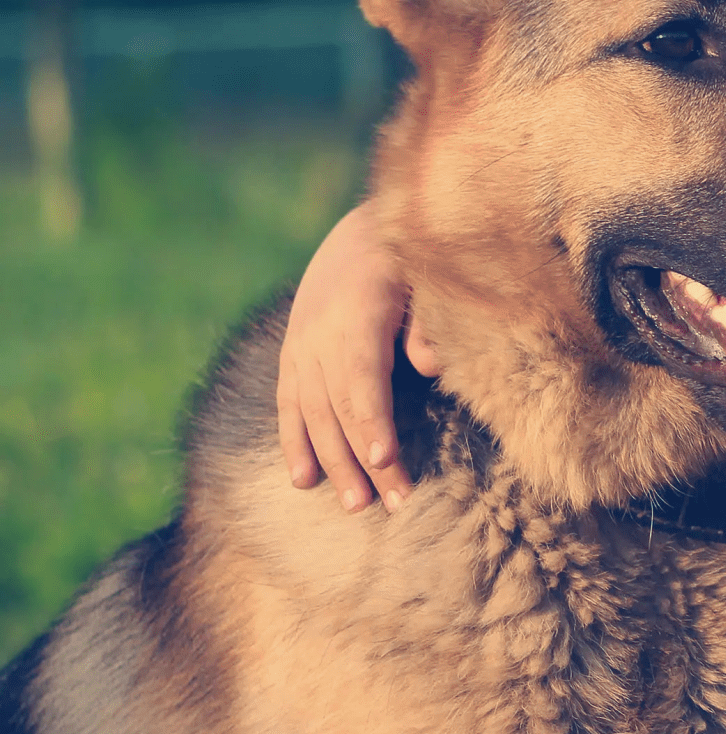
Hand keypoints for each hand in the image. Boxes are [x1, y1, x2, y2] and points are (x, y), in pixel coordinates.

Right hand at [276, 202, 438, 511]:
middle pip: (338, 407)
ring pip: (311, 413)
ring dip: (331, 462)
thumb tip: (426, 367)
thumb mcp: (427, 275)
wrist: (366, 227)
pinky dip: (295, 443)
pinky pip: (289, 405)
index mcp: (356, 312)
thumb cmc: (412, 257)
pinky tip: (304, 481)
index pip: (360, 377)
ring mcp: (300, 345)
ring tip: (355, 506)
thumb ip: (428, 320)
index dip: (371, 421)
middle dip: (361, 460)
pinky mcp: (293, 355)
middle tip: (391, 504)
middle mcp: (319, 333)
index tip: (385, 460)